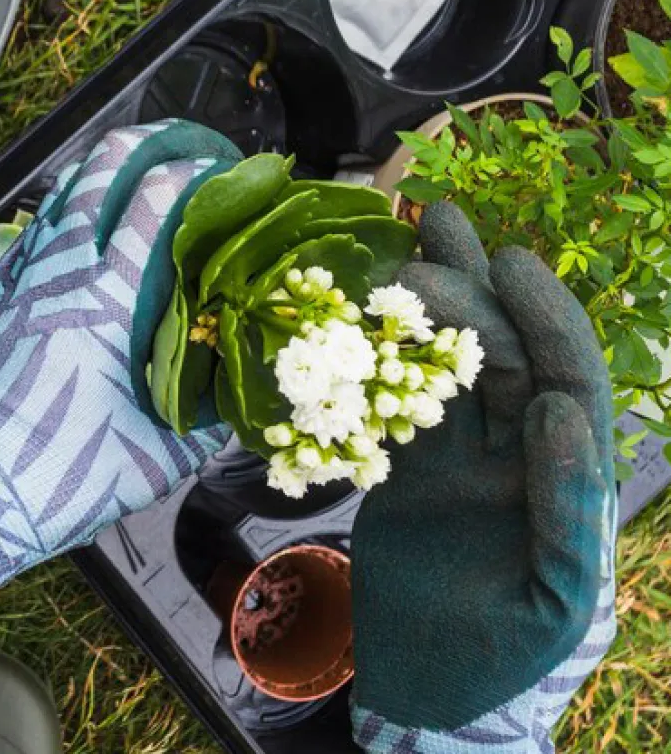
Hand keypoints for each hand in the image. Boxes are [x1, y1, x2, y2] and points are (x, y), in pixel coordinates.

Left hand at [0, 120, 242, 636]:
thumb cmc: (52, 480)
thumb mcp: (154, 460)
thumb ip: (205, 421)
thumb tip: (239, 396)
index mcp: (106, 300)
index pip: (156, 200)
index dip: (198, 173)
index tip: (230, 172)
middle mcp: (58, 272)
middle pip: (101, 169)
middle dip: (148, 143)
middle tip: (186, 146)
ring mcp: (18, 279)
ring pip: (62, 193)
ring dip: (103, 170)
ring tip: (140, 171)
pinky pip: (35, 230)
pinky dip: (67, 210)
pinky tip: (84, 229)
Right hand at [351, 204, 616, 752]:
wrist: (432, 693)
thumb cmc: (503, 661)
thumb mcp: (553, 600)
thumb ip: (566, 510)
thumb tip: (556, 414)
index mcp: (563, 481)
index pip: (564, 382)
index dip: (544, 320)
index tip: (510, 266)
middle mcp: (518, 458)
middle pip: (504, 357)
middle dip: (476, 293)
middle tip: (431, 238)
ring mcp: (463, 461)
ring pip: (451, 367)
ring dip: (435, 306)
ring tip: (412, 237)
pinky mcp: (412, 472)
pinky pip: (398, 403)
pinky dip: (382, 357)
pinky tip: (364, 312)